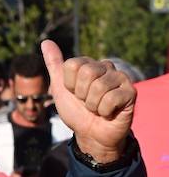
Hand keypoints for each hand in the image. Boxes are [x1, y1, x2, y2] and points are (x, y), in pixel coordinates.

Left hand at [41, 39, 135, 163]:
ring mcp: (120, 78)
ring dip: (92, 105)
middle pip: (87, 72)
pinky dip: (104, 111)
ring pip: (99, 87)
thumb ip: (54, 65)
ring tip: (97, 108)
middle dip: (81, 94)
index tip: (74, 93)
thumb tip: (46, 42)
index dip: (69, 84)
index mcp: (89, 65)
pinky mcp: (131, 92)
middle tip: (86, 102)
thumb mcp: (60, 89)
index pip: (72, 64)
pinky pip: (111, 98)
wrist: (90, 134)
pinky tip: (109, 112)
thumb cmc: (76, 112)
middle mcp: (106, 67)